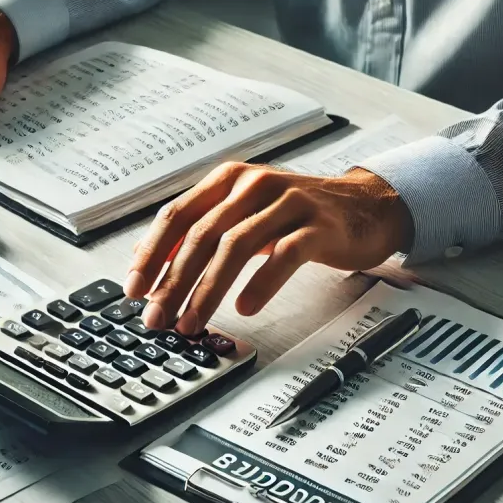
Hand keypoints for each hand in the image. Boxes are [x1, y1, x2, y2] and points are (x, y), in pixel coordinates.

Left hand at [123, 163, 412, 334]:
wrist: (368, 206)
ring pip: (236, 246)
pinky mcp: (319, 226)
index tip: (134, 288)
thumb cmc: (299, 213)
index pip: (177, 215)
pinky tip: (244, 308)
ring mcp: (288, 202)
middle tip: (157, 317)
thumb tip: (144, 255)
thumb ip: (198, 229)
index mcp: (229, 179)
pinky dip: (260, 284)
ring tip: (192, 322)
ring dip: (207, 290)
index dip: (152, 253)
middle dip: (173, 280)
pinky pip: (283, 256)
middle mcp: (254, 184)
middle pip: (201, 234)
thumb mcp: (243, 213)